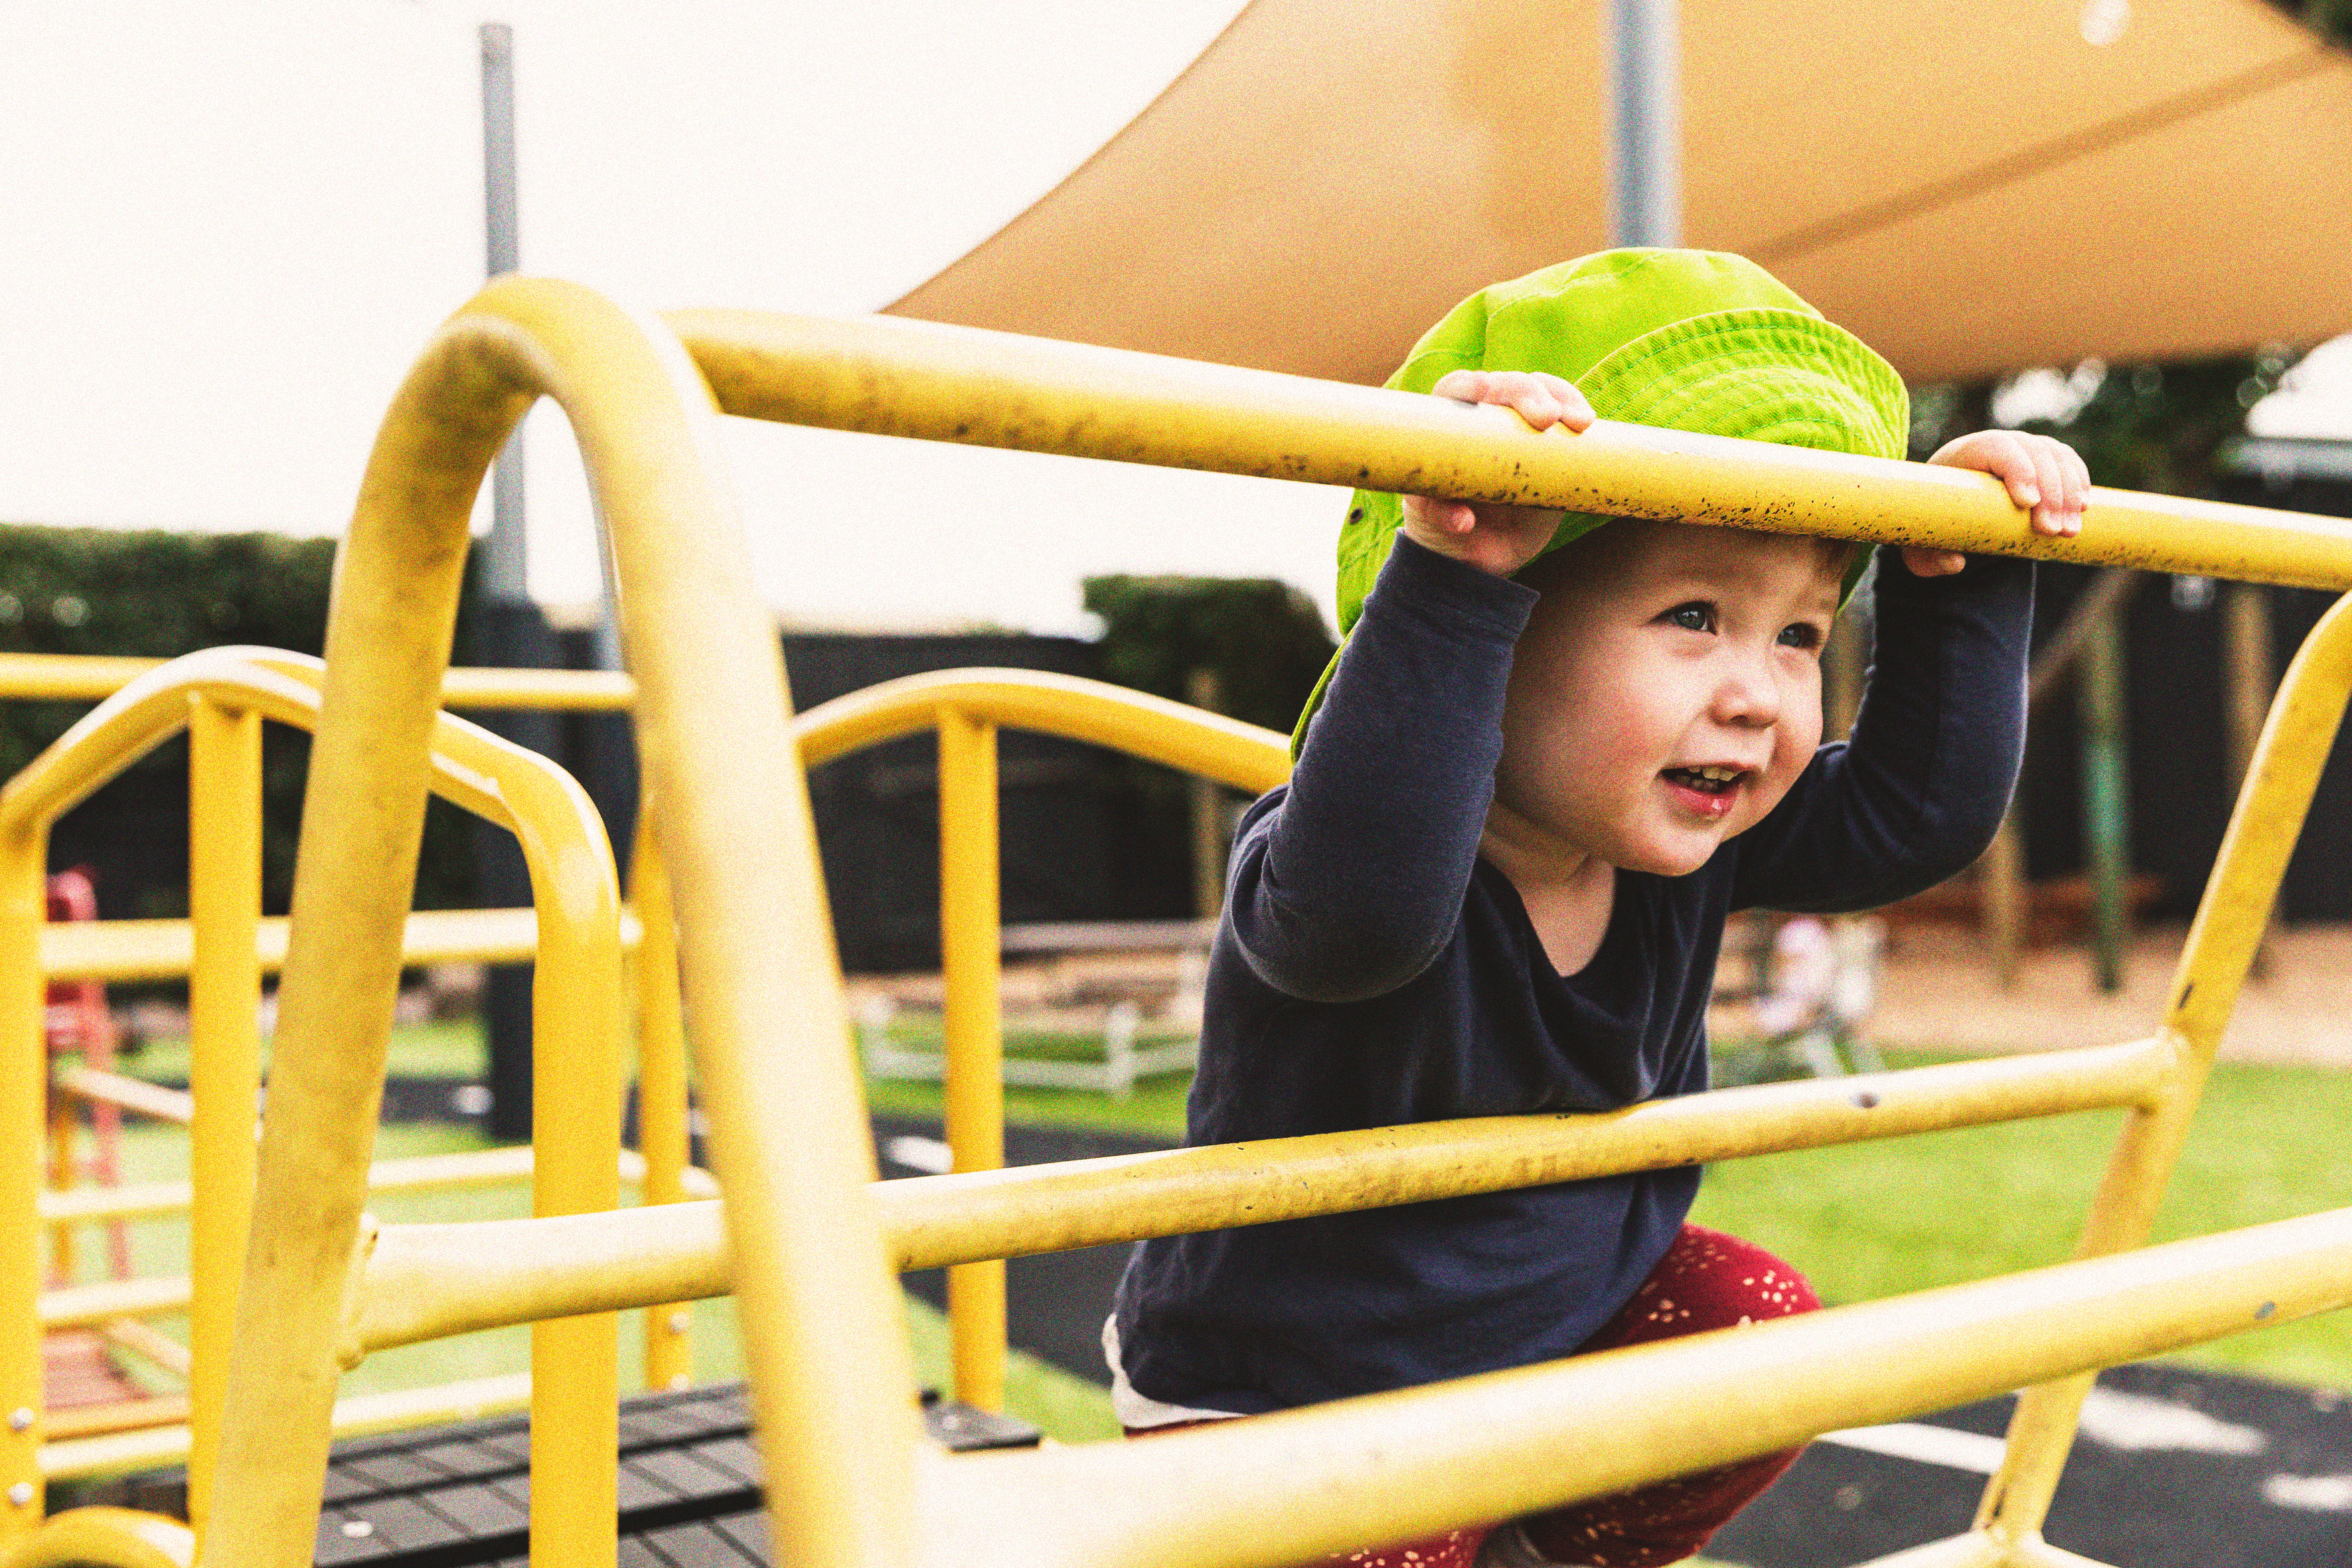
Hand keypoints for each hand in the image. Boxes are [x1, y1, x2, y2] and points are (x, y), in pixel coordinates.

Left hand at [1400, 370, 1596, 576]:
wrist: (1480, 551)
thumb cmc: (1444, 527)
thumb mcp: (1431, 522)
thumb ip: (1438, 516)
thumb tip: (1465, 521)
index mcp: (1451, 424)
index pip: (1456, 390)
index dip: (1467, 385)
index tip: (1481, 389)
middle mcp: (1487, 415)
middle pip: (1506, 385)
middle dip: (1527, 393)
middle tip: (1546, 418)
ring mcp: (1522, 425)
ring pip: (1542, 392)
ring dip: (1562, 398)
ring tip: (1578, 423)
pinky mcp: (1553, 442)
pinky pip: (1566, 414)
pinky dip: (1577, 412)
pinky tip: (1585, 423)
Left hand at [1909, 430, 2090, 576]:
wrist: (1947, 504)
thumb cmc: (1931, 521)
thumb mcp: (1921, 544)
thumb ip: (1928, 557)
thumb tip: (1955, 563)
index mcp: (1964, 453)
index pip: (1997, 447)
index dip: (2017, 470)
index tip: (2027, 503)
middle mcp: (1998, 443)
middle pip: (2033, 453)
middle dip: (2048, 492)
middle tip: (2050, 531)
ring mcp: (2023, 447)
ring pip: (2055, 457)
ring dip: (2068, 493)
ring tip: (2068, 531)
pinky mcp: (2043, 458)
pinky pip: (2067, 462)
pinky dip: (2078, 482)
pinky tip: (2083, 507)